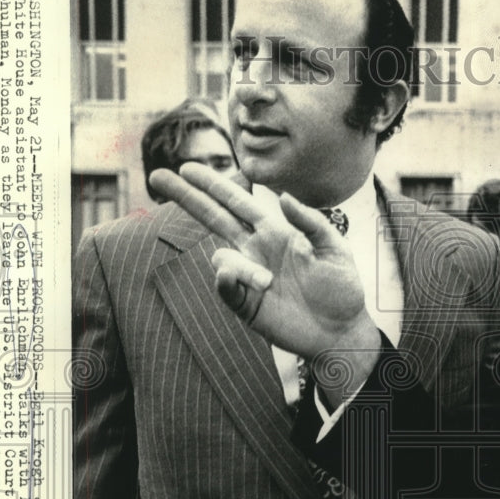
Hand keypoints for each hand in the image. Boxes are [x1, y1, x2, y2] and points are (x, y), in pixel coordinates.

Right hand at [149, 164, 380, 390]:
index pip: (238, 203)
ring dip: (240, 267)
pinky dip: (227, 281)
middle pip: (214, 218)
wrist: (341, 330)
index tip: (189, 168)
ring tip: (270, 283)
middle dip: (188, 198)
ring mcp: (248, 277)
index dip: (214, 185)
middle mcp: (256, 250)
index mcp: (275, 232)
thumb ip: (311, 222)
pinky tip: (233, 280)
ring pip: (223, 258)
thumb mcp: (334, 248)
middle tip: (158, 176)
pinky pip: (226, 289)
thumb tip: (284, 197)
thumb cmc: (341, 287)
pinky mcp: (246, 304)